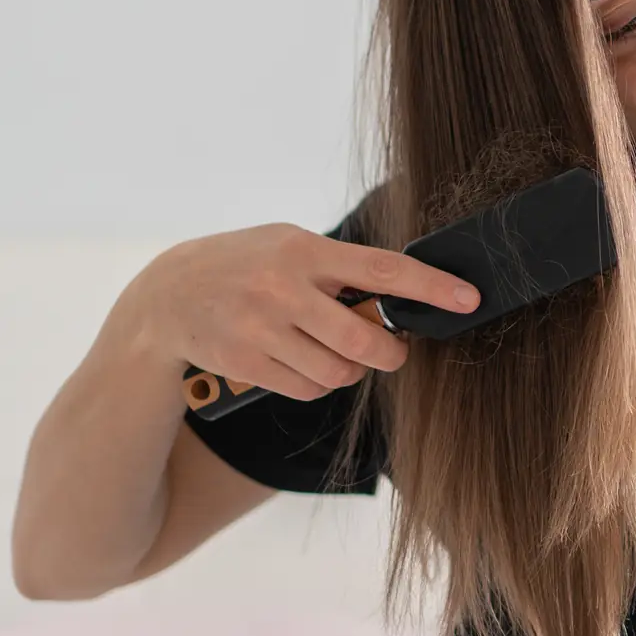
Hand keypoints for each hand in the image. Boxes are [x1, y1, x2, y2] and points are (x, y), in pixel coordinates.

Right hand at [116, 223, 478, 399]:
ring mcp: (261, 329)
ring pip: (338, 372)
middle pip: (364, 340)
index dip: (430, 287)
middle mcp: (282, 288)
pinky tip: (298, 362)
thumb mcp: (286, 246)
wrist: (166, 297)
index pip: (381, 270)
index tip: (469, 299)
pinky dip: (317, 383)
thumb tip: (398, 298)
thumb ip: (336, 268)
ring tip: (330, 349)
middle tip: (392, 351)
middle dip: (389, 354)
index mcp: (302, 249)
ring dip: (349, 370)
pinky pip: (309, 390)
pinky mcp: (247, 365)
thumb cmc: (245, 266)